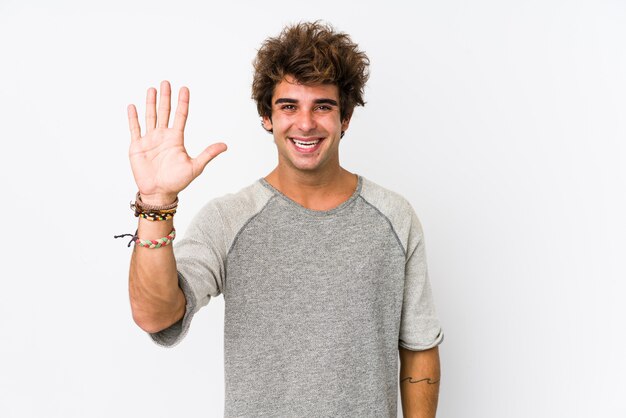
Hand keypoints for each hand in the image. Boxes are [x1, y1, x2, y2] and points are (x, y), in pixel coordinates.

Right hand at [127, 80, 226, 204]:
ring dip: (150, 103)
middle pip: (164, 112)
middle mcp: (163, 136)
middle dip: (166, 97)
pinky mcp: (137, 147)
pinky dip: (133, 118)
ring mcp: (149, 140)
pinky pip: (135, 129)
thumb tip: (225, 145)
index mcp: (176, 139)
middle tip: (166, 82)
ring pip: (150, 117)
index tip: (184, 88)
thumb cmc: (177, 182)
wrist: (159, 193)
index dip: (182, 103)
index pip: (180, 116)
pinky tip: (133, 106)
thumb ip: (208, 154)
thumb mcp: (195, 167)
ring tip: (152, 89)